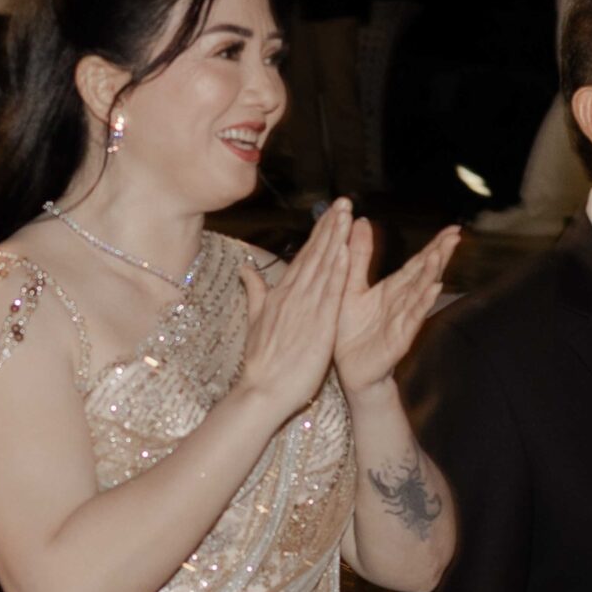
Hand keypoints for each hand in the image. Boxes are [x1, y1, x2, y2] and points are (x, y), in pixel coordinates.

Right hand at [231, 199, 352, 419]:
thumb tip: (244, 268)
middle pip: (315, 255)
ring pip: (324, 268)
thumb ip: (255, 291)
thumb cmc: (261, 361)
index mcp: (281, 295)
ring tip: (347, 215)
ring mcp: (306, 309)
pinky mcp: (318, 325)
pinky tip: (344, 252)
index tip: (330, 213)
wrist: (263, 390)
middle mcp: (293, 296)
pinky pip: (329, 294)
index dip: (318, 234)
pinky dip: (337, 271)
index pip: (303, 257)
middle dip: (329, 227)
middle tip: (343, 201)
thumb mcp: (254, 321)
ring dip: (336, 240)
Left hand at [334, 222, 456, 395]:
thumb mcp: (350, 287)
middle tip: (455, 235)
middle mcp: (402, 302)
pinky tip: (434, 289)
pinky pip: (412, 318)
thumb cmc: (351, 331)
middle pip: (424, 275)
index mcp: (392, 289)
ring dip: (432, 275)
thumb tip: (362, 221)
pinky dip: (422, 303)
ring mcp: (403, 320)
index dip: (435, 247)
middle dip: (439, 255)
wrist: (348, 371)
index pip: (417, 264)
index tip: (453, 230)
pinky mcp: (398, 339)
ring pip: (420, 294)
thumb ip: (358, 257)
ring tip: (441, 255)